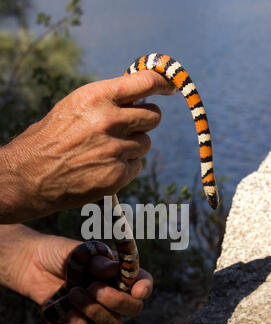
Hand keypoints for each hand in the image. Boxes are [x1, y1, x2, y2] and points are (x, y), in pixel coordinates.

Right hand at [0, 71, 175, 222]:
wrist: (29, 176)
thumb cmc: (49, 138)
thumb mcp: (74, 107)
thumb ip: (107, 100)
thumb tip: (138, 95)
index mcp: (97, 97)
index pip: (146, 82)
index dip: (162, 83)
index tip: (169, 87)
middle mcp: (110, 120)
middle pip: (153, 116)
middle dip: (144, 121)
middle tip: (129, 127)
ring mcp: (115, 149)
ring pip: (145, 143)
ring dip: (132, 147)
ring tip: (105, 152)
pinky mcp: (117, 175)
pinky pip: (136, 166)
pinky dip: (125, 167)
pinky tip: (103, 168)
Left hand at [0, 225, 152, 323]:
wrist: (33, 265)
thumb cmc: (61, 253)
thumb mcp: (80, 252)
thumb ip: (98, 262)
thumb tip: (116, 270)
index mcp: (120, 272)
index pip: (143, 281)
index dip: (145, 287)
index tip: (137, 290)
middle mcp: (115, 292)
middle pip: (133, 308)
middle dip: (116, 301)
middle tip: (93, 288)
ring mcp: (100, 310)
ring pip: (112, 322)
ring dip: (93, 310)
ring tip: (73, 292)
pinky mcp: (83, 323)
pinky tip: (69, 314)